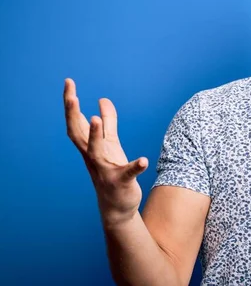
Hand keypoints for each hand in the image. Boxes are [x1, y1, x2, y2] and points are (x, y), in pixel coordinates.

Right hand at [64, 78, 148, 225]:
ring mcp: (105, 170)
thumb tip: (103, 99)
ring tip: (96, 119)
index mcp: (90, 146)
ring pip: (96, 152)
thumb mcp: (111, 143)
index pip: (76, 121)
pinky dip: (136, 167)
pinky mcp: (121, 182)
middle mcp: (93, 157)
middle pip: (78, 133)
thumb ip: (109, 122)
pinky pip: (128, 174)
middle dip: (73, 114)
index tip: (68, 82)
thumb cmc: (112, 171)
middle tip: (71, 95)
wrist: (117, 206)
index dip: (71, 103)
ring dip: (95, 135)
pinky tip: (143, 160)